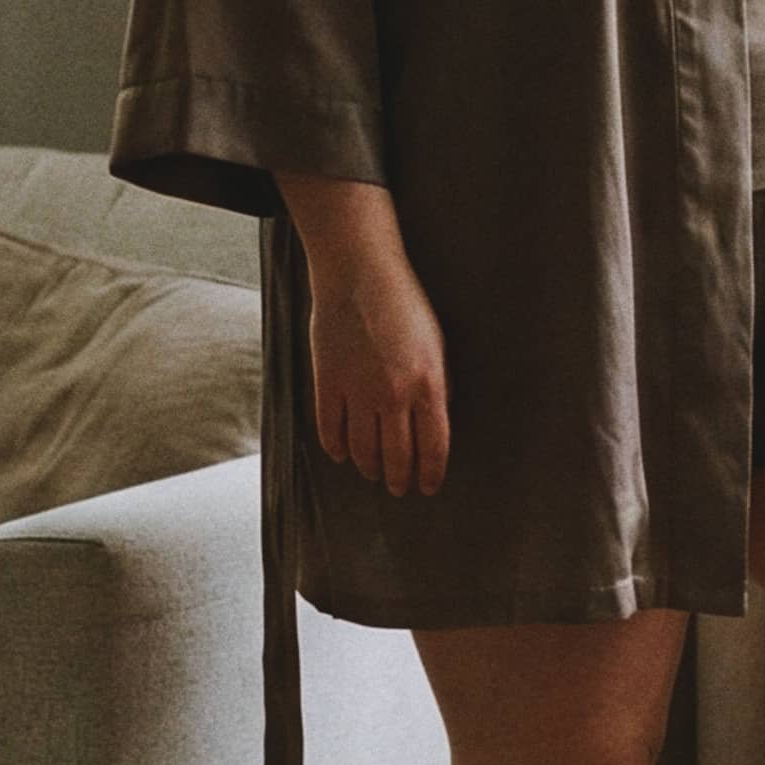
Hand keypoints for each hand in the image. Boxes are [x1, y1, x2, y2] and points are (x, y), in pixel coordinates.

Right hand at [305, 239, 451, 493]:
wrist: (359, 275)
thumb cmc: (405, 306)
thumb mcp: (437, 346)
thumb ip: (437, 387)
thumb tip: (435, 423)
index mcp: (428, 384)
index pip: (434, 446)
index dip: (431, 473)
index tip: (429, 486)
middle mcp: (393, 395)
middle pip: (397, 456)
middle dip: (400, 478)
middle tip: (399, 488)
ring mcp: (357, 391)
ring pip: (363, 449)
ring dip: (370, 467)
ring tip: (374, 473)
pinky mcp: (326, 383)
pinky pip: (330, 430)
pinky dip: (337, 448)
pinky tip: (343, 454)